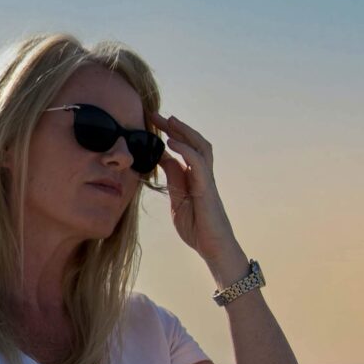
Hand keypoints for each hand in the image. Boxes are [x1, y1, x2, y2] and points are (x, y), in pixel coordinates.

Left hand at [150, 110, 237, 264]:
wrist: (213, 248)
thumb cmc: (197, 228)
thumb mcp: (177, 201)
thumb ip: (173, 180)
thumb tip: (163, 159)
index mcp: (193, 177)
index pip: (182, 149)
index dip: (168, 134)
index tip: (150, 122)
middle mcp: (202, 174)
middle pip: (193, 142)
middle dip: (175, 126)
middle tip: (155, 114)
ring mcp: (207, 180)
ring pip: (200, 147)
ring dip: (184, 132)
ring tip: (169, 120)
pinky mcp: (207, 189)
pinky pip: (198, 164)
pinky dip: (186, 151)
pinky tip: (172, 143)